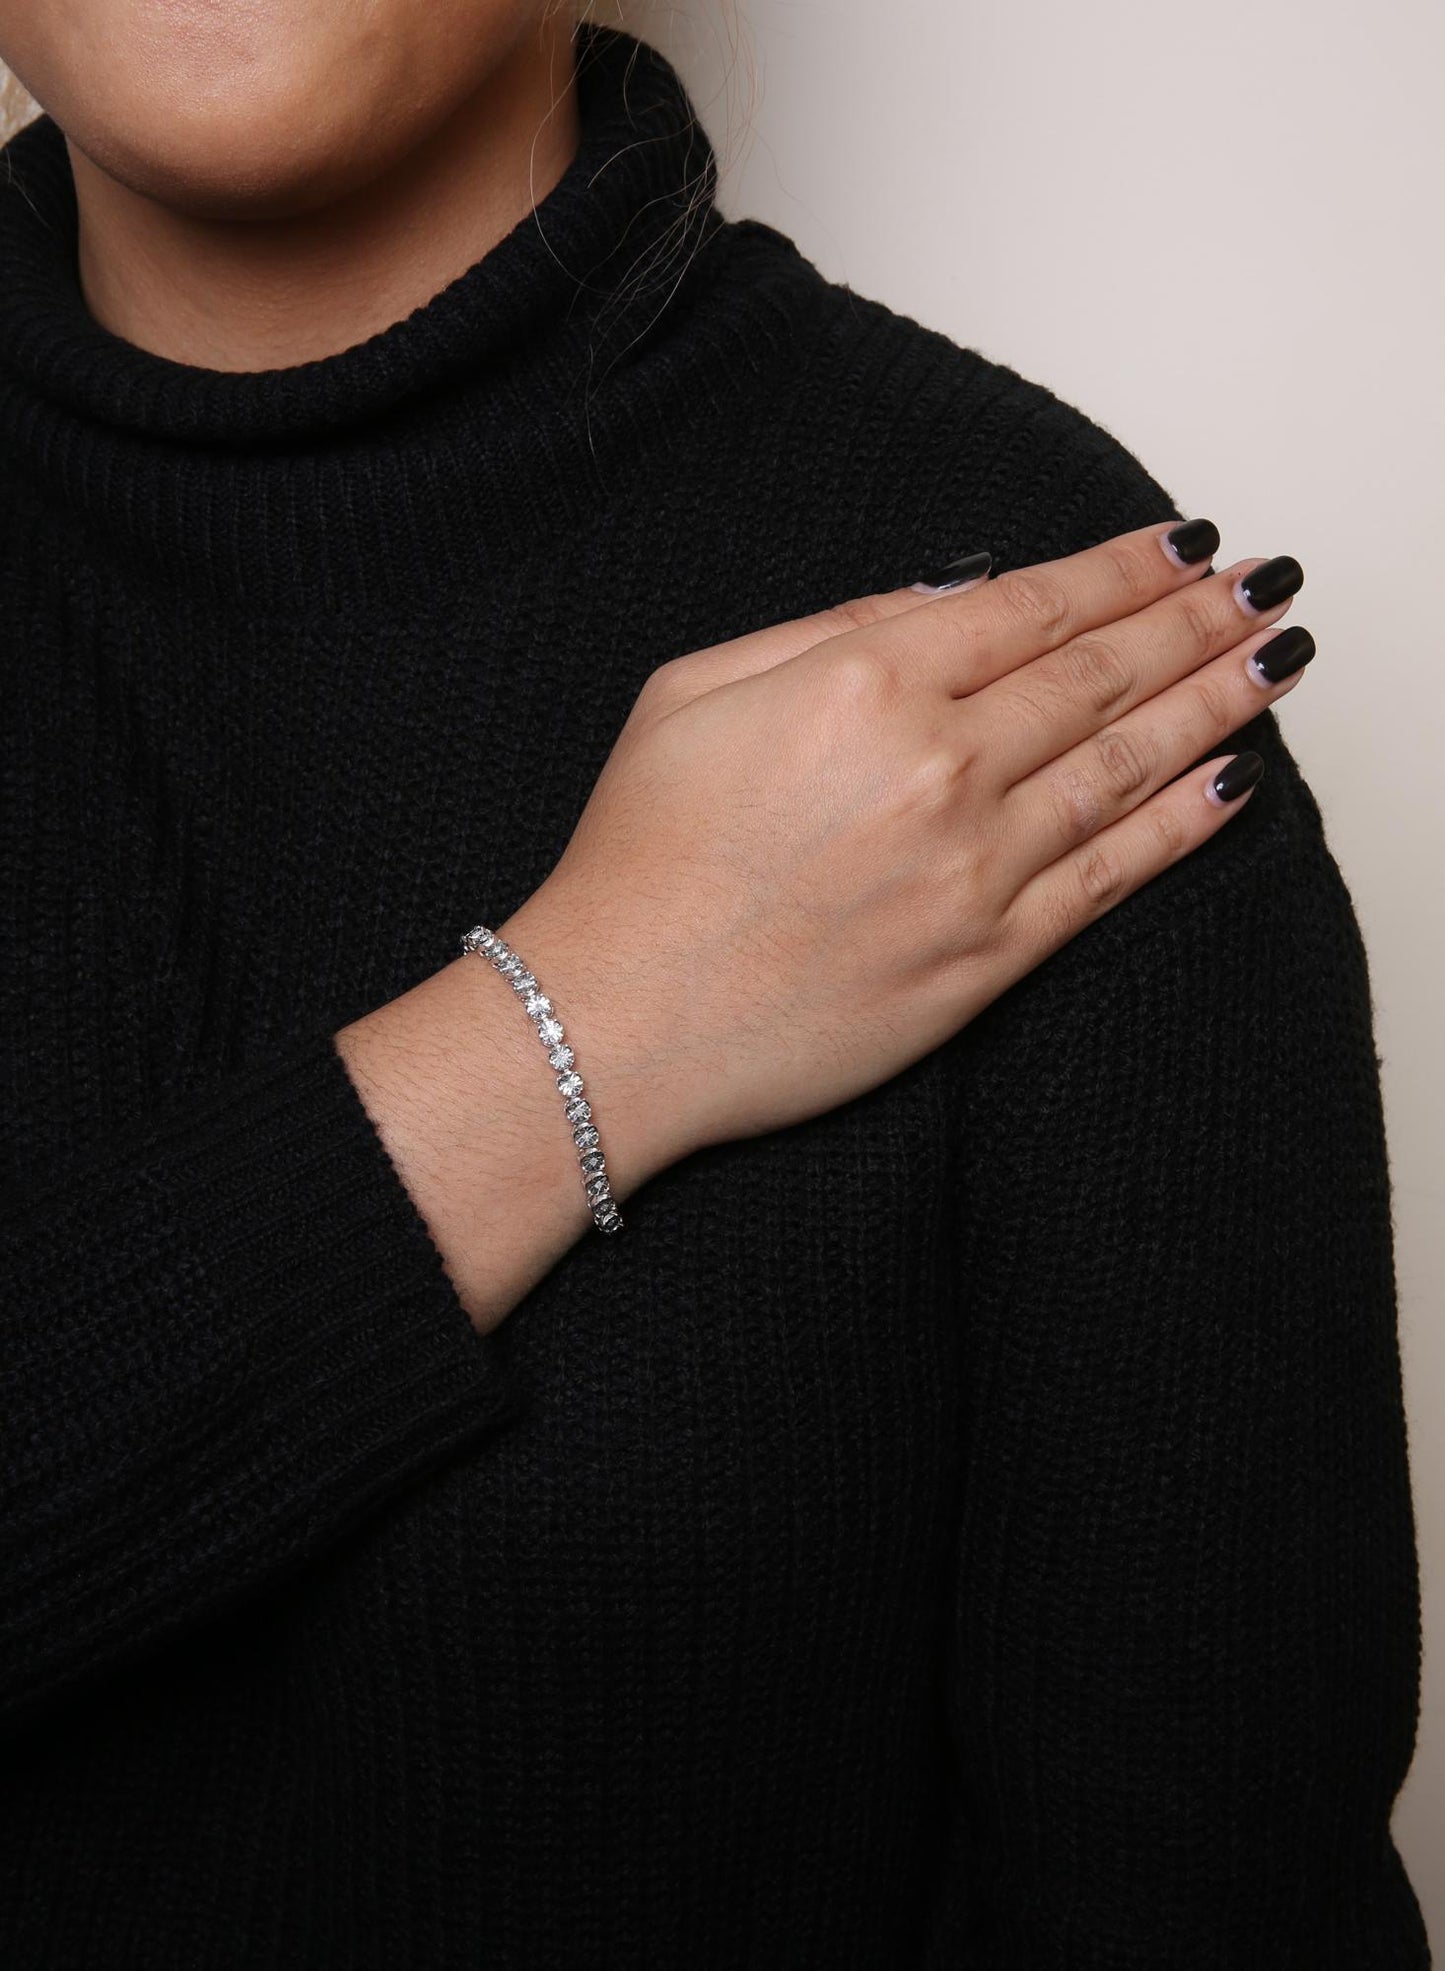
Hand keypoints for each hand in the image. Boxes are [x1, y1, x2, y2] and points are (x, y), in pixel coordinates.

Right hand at [508, 521, 1307, 1168]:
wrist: (616, 1023)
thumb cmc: (636, 859)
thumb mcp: (692, 690)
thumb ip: (825, 628)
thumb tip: (944, 598)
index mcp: (863, 682)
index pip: (1031, 605)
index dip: (1121, 570)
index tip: (1182, 547)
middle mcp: (937, 765)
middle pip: (1099, 673)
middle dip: (1193, 621)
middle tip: (1259, 585)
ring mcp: (973, 867)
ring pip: (1127, 765)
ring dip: (1215, 704)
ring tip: (1274, 660)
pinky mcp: (988, 959)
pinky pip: (1112, 879)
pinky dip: (1181, 826)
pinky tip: (1232, 783)